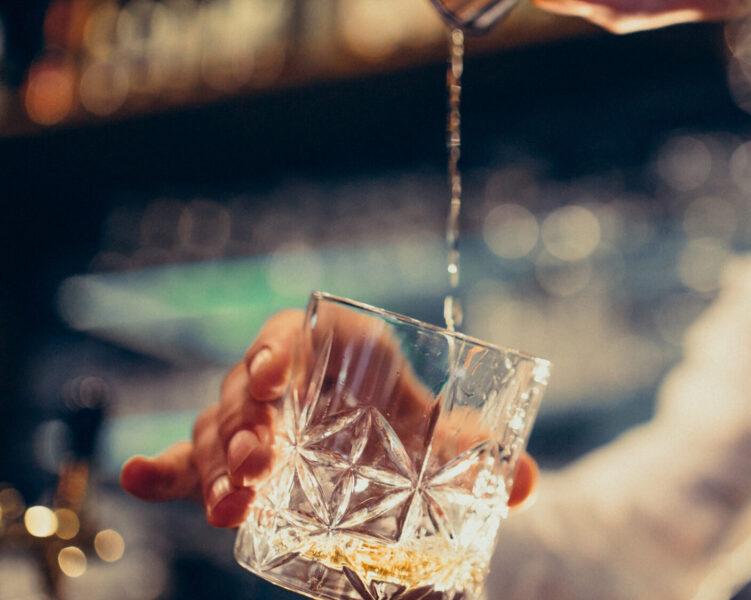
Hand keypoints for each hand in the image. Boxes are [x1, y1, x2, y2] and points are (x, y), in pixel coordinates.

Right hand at [120, 309, 539, 528]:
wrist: (392, 462)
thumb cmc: (411, 430)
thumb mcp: (442, 442)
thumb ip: (479, 457)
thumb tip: (529, 483)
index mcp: (339, 352)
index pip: (298, 332)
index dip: (280, 346)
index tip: (274, 376)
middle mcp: (291, 379)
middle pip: (249, 385)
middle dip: (247, 422)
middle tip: (259, 463)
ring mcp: (257, 418)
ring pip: (220, 425)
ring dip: (217, 461)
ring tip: (228, 503)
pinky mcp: (234, 457)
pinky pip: (190, 457)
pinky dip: (166, 470)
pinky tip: (138, 479)